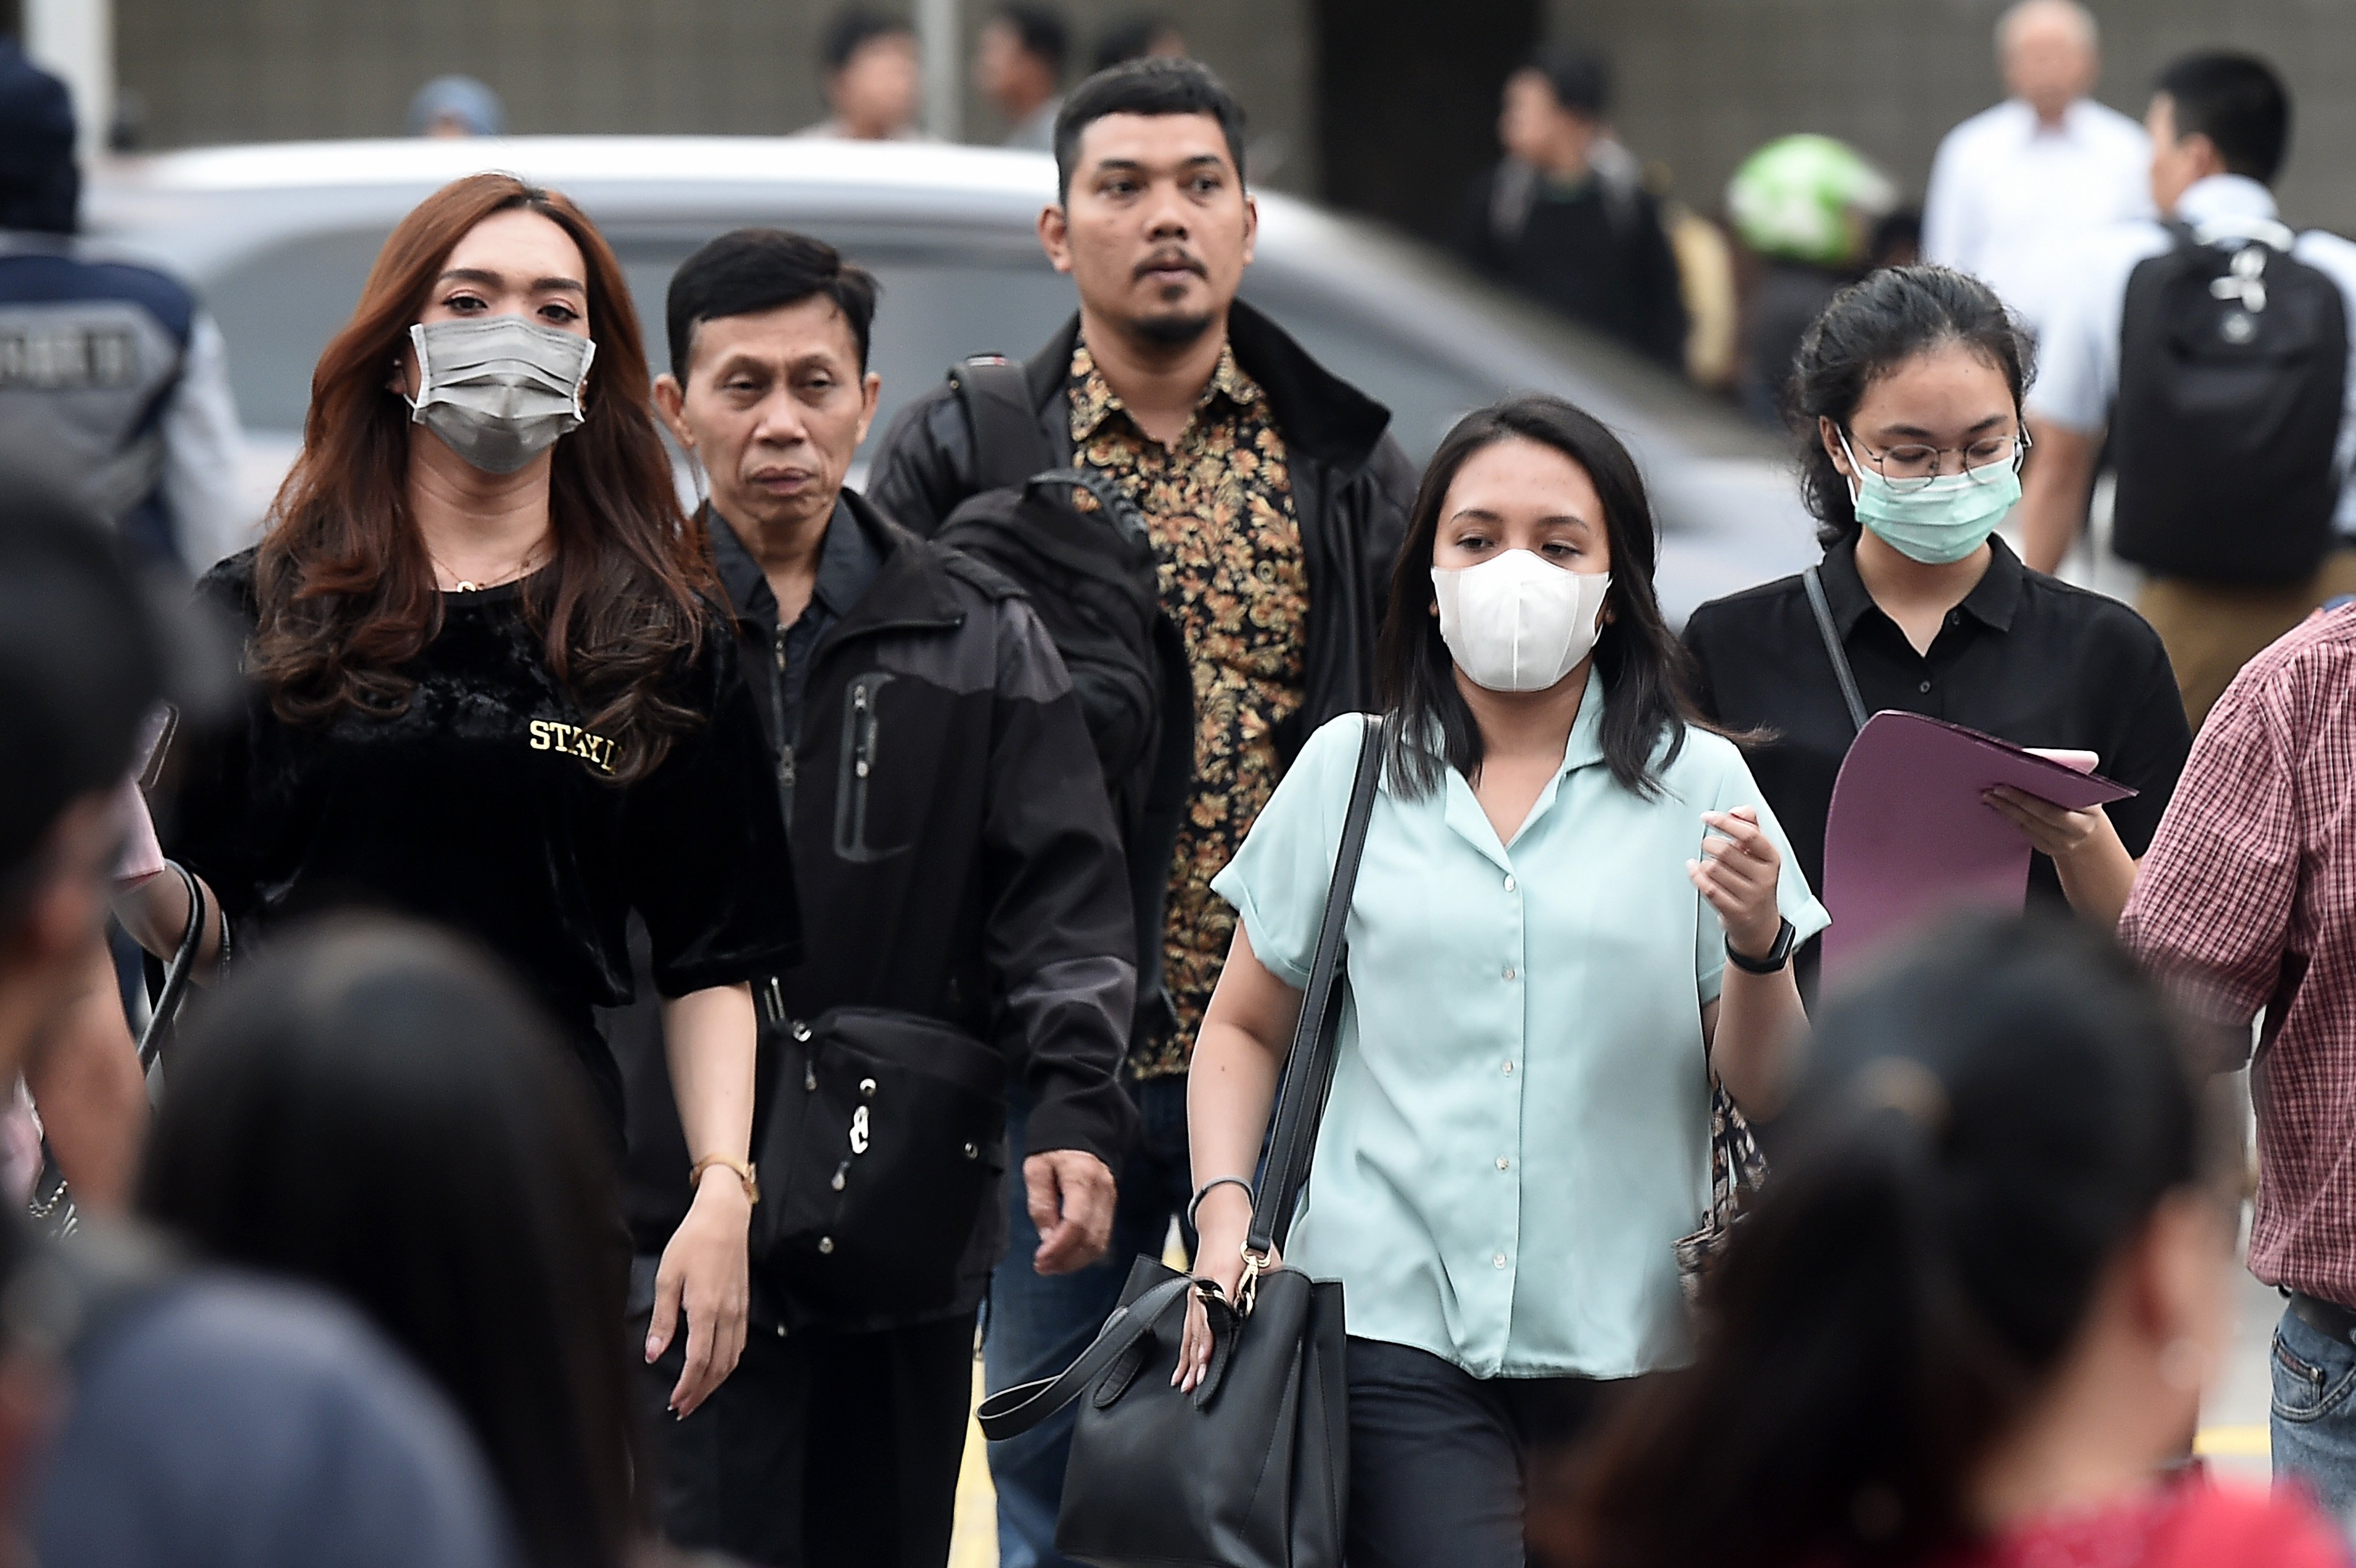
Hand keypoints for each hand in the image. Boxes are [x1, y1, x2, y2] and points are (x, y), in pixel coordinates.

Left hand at [645, 1168, 751, 1417]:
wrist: (724, 1218)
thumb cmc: (692, 1242)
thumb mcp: (667, 1277)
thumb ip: (662, 1319)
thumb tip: (653, 1354)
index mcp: (705, 1309)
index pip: (698, 1361)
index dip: (687, 1386)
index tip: (675, 1402)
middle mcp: (727, 1315)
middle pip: (718, 1367)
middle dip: (701, 1392)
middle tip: (683, 1408)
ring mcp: (739, 1311)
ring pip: (732, 1359)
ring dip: (715, 1382)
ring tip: (697, 1395)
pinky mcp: (744, 1305)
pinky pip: (739, 1344)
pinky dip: (728, 1364)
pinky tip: (716, 1369)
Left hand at [1027, 1150, 1115, 1275]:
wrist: (1083, 1126)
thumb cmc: (1057, 1145)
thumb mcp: (1036, 1167)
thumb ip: (1040, 1202)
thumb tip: (1046, 1234)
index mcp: (1082, 1178)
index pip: (1076, 1224)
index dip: (1058, 1248)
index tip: (1040, 1259)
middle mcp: (1103, 1191)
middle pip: (1091, 1239)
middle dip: (1066, 1260)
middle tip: (1043, 1266)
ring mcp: (1110, 1199)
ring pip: (1100, 1243)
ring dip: (1076, 1260)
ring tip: (1053, 1264)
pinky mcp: (1110, 1205)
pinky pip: (1103, 1236)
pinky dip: (1085, 1252)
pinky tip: (1068, 1254)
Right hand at [1174, 1183, 1274, 1393]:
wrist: (1223, 1216)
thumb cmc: (1246, 1234)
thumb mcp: (1267, 1257)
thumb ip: (1269, 1284)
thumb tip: (1280, 1308)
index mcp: (1223, 1272)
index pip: (1215, 1310)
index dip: (1211, 1336)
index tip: (1208, 1357)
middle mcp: (1205, 1283)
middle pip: (1199, 1325)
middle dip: (1197, 1356)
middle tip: (1195, 1382)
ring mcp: (1195, 1288)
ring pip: (1190, 1328)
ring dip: (1188, 1356)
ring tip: (1183, 1382)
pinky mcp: (1193, 1292)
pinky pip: (1187, 1324)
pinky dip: (1184, 1345)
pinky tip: (1182, 1364)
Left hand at [1688, 807, 1783, 959]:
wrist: (1760, 925)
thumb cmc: (1756, 882)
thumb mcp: (1760, 854)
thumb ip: (1750, 826)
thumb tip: (1738, 810)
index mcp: (1772, 858)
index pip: (1749, 834)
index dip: (1725, 822)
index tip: (1707, 816)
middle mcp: (1764, 878)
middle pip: (1726, 851)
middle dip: (1710, 843)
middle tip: (1707, 844)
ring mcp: (1750, 897)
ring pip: (1713, 869)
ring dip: (1704, 863)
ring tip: (1709, 865)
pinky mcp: (1735, 912)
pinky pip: (1708, 888)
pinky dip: (1696, 875)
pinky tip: (1694, 869)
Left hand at [1983, 786, 2112, 861]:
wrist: (2091, 827)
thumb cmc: (2085, 800)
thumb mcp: (2085, 788)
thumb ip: (2067, 778)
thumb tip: (2032, 762)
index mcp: (2087, 815)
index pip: (2051, 809)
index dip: (2024, 798)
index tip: (2004, 786)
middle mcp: (2075, 833)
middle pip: (2035, 818)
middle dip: (2010, 803)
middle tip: (1991, 790)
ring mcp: (2061, 844)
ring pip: (2027, 825)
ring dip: (2005, 810)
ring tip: (1990, 796)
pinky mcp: (2048, 848)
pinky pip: (2025, 832)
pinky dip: (2010, 818)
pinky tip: (1999, 807)